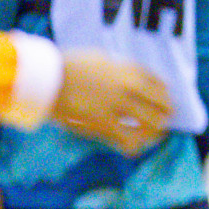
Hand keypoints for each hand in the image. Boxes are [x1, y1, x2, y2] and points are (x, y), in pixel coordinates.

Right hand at [51, 50, 171, 154]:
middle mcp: (130, 84)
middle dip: (164, 117)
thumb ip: (118, 70)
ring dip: (153, 133)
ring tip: (147, 139)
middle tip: (160, 126)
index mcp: (129, 69)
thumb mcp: (99, 59)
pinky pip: (130, 139)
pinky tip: (130, 149)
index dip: (164, 99)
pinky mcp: (104, 120)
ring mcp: (118, 102)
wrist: (45, 75)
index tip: (162, 106)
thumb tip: (131, 80)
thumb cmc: (66, 67)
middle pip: (163, 105)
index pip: (161, 85)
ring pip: (153, 123)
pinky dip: (133, 146)